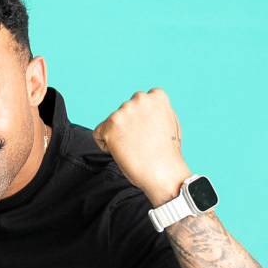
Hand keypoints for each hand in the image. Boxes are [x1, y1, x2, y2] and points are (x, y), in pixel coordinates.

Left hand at [93, 89, 189, 205]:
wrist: (162, 172)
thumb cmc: (167, 154)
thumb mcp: (169, 123)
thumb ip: (155, 112)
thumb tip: (144, 108)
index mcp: (156, 96)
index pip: (139, 103)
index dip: (141, 122)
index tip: (148, 135)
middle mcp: (140, 98)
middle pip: (124, 113)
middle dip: (128, 128)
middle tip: (140, 145)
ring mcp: (124, 110)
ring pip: (112, 124)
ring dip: (118, 137)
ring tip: (133, 150)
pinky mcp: (111, 124)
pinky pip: (98, 134)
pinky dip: (106, 146)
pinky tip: (121, 152)